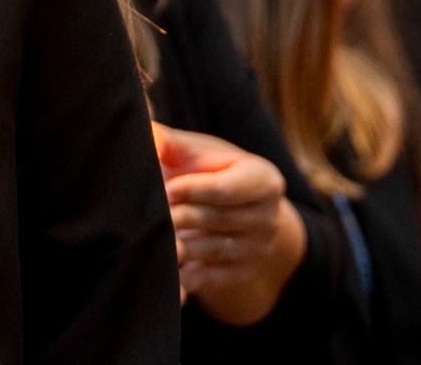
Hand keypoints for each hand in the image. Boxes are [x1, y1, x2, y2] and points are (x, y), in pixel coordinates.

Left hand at [154, 122, 305, 323]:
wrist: (236, 209)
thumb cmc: (207, 171)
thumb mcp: (196, 151)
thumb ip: (170, 142)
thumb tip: (152, 140)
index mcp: (264, 179)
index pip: (227, 188)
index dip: (193, 189)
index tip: (166, 190)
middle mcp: (268, 217)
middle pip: (216, 219)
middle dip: (181, 217)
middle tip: (153, 217)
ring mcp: (257, 249)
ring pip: (212, 250)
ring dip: (180, 248)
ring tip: (154, 242)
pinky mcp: (240, 275)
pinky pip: (211, 280)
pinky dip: (186, 279)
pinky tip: (166, 274)